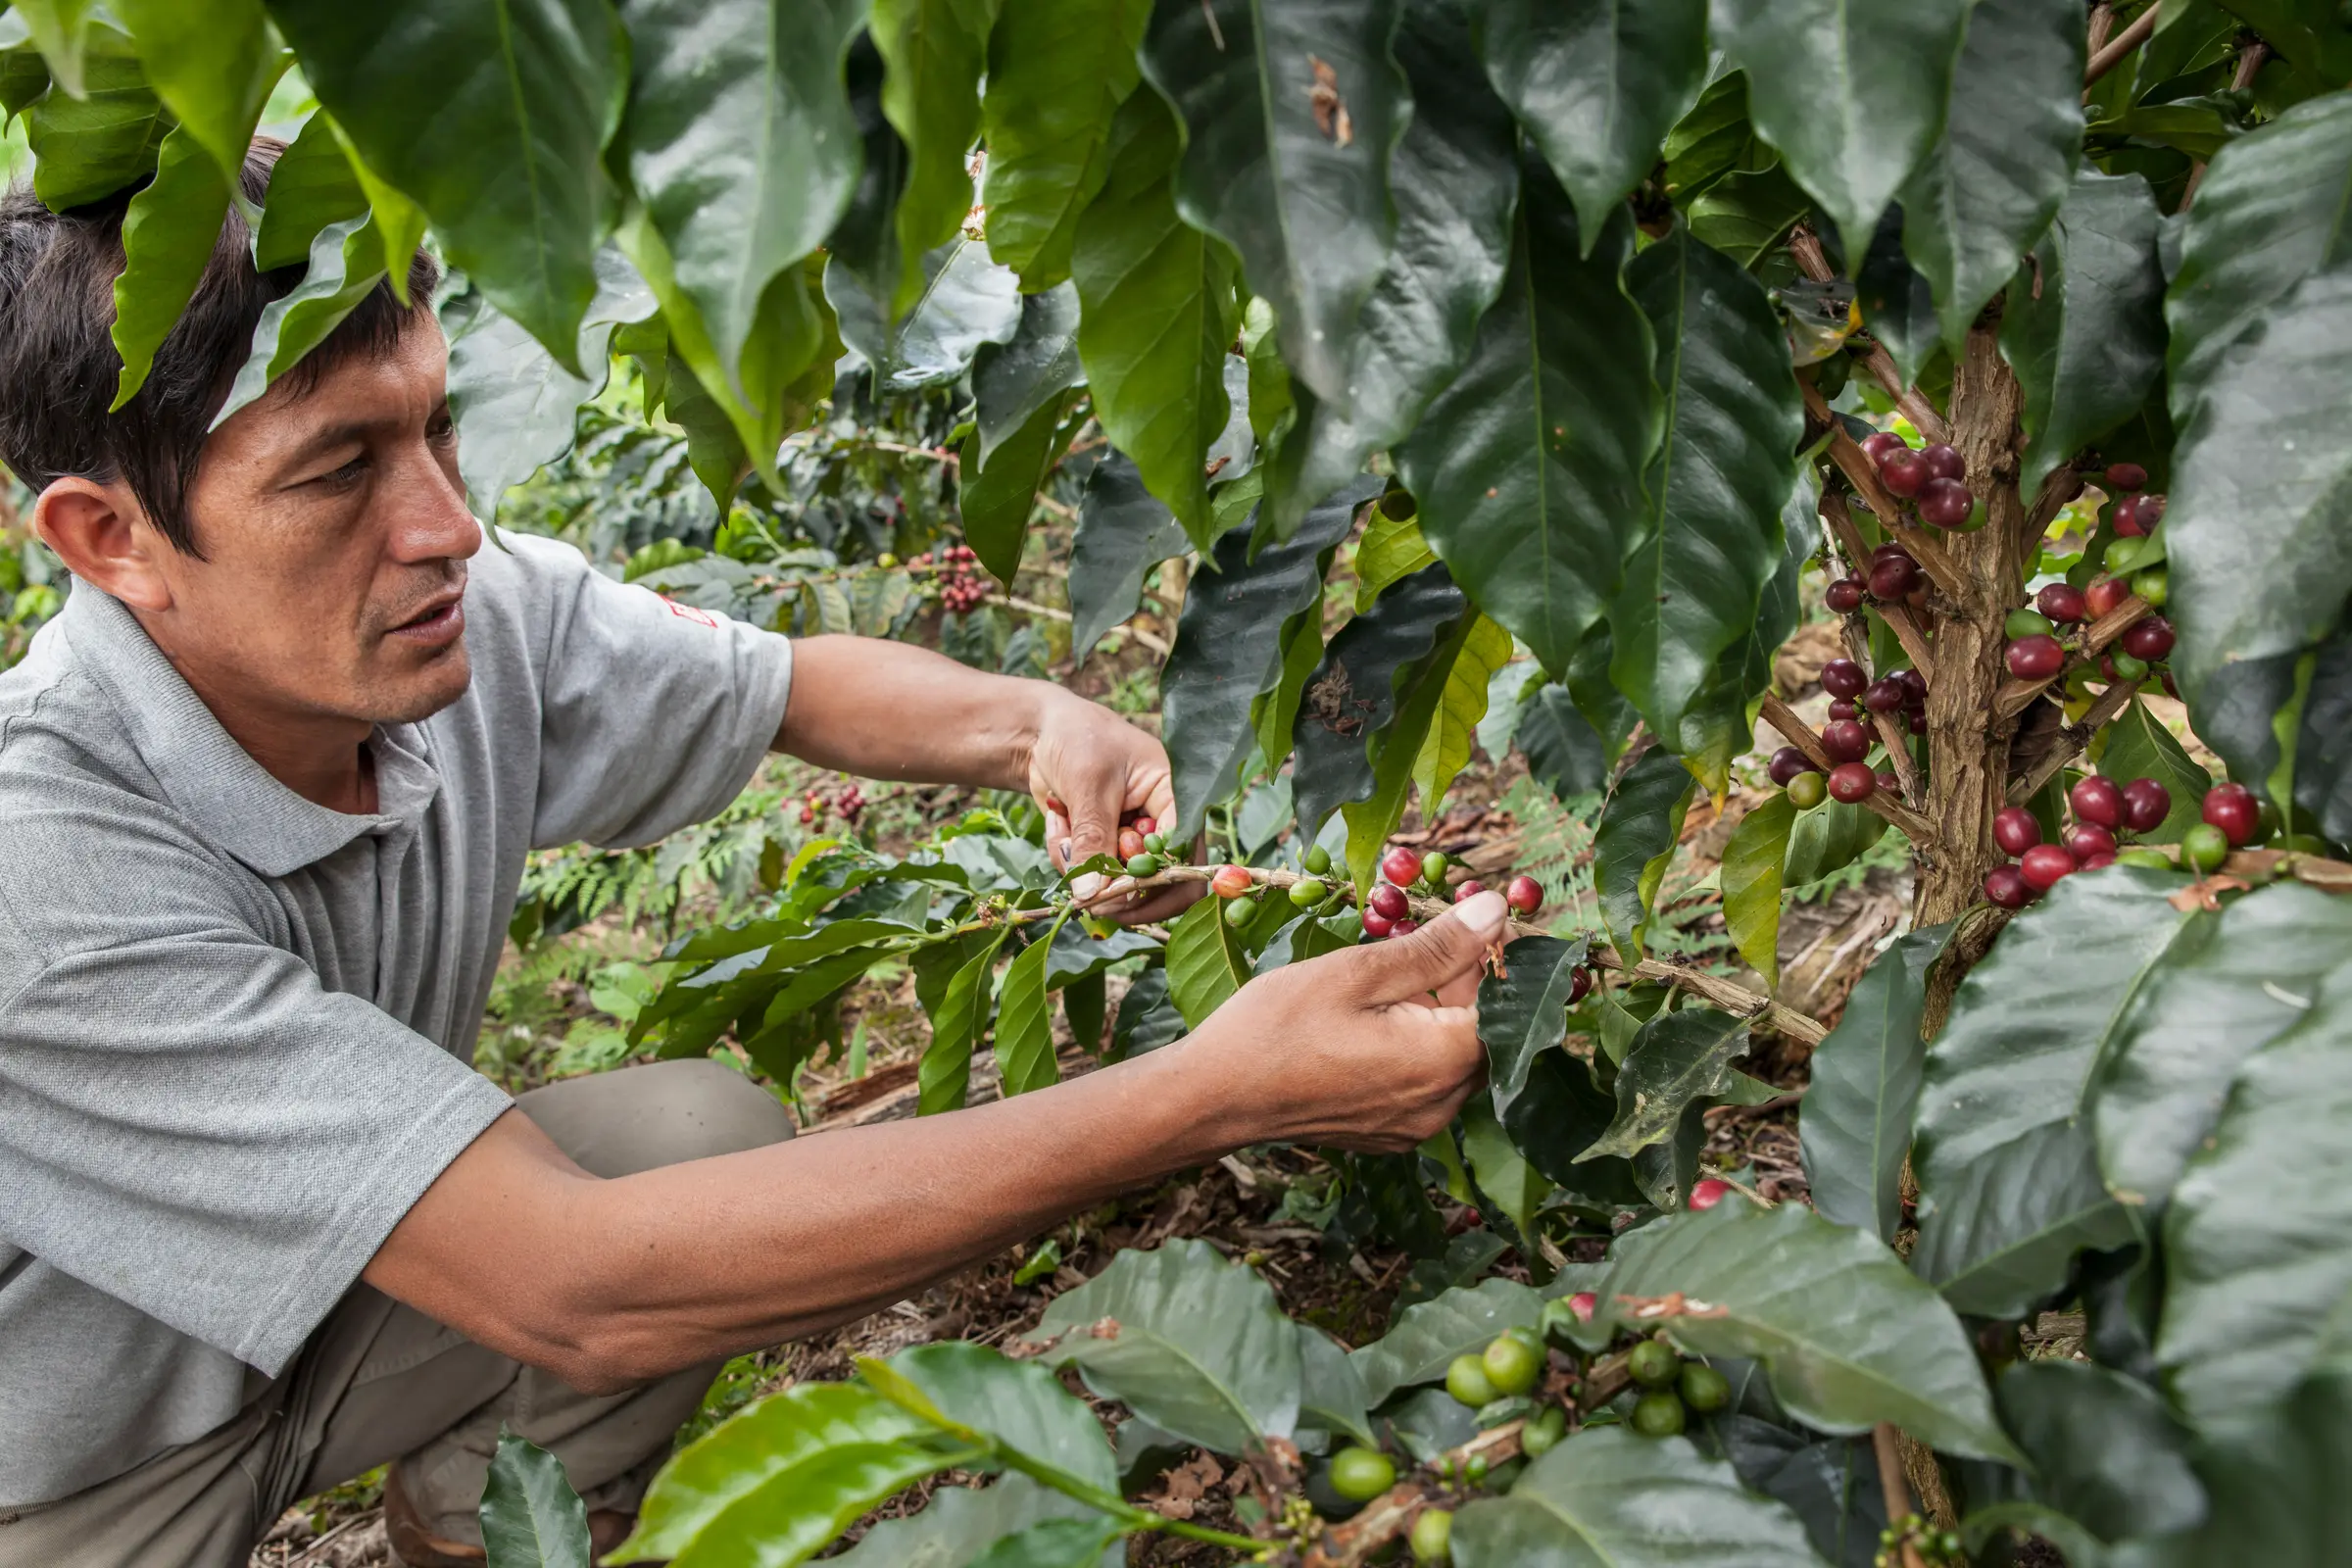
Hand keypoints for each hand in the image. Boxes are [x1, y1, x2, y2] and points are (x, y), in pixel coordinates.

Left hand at [1027, 690, 1199, 923]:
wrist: (1043, 732)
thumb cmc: (1079, 739)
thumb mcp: (1089, 785)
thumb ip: (1094, 839)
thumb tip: (1093, 893)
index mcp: (1176, 798)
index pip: (1183, 855)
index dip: (1154, 880)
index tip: (1116, 888)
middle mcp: (1162, 823)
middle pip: (1162, 884)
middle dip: (1119, 888)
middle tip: (1088, 890)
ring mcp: (1134, 839)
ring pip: (1122, 885)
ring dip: (1084, 868)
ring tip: (1061, 829)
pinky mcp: (1105, 847)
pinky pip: (1092, 876)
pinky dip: (1068, 859)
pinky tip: (1057, 822)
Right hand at [1177, 891, 1506, 1151]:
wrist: (1215, 1096)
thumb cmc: (1277, 1026)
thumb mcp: (1358, 970)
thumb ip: (1437, 945)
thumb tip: (1498, 909)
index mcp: (1445, 1059)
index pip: (1502, 999)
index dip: (1483, 955)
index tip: (1453, 923)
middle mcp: (1443, 1103)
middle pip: (1482, 1032)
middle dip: (1457, 987)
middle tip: (1404, 952)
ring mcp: (1417, 1126)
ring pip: (1453, 1059)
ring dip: (1432, 1020)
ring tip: (1377, 992)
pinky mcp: (1392, 1135)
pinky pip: (1424, 1086)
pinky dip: (1410, 1053)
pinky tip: (1363, 1032)